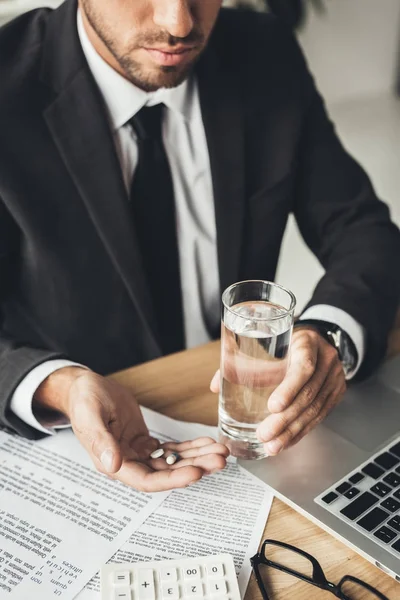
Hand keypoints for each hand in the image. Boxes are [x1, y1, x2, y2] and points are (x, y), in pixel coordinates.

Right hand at [34, 368, 228, 491]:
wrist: (84, 387)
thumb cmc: (83, 400)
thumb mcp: (90, 415)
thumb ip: (100, 441)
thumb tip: (113, 465)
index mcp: (112, 463)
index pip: (146, 480)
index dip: (172, 479)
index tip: (196, 472)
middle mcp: (127, 463)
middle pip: (166, 473)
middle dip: (194, 467)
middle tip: (219, 460)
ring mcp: (137, 454)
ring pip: (172, 462)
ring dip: (197, 458)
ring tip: (220, 452)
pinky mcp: (144, 443)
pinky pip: (171, 449)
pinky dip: (189, 447)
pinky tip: (206, 442)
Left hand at [210, 327, 345, 454]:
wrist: (319, 340)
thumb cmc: (288, 341)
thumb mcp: (269, 340)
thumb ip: (241, 360)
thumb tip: (216, 386)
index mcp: (308, 343)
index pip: (304, 366)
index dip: (289, 388)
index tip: (273, 406)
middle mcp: (326, 360)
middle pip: (308, 394)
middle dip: (285, 419)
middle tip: (264, 434)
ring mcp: (335, 378)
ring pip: (315, 410)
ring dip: (292, 431)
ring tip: (272, 445)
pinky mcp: (336, 394)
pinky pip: (320, 416)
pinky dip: (302, 431)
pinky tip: (287, 441)